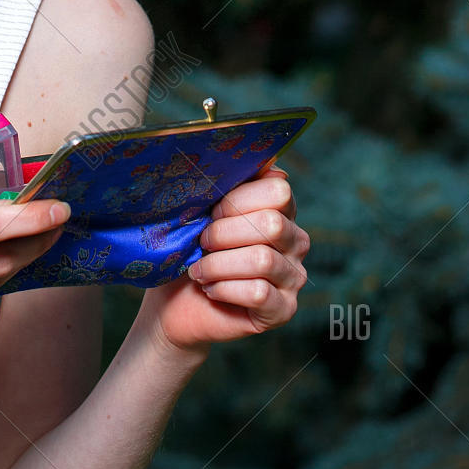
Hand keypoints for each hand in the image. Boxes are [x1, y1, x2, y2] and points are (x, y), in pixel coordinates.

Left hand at [137, 160, 309, 357]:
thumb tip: (268, 158)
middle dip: (223, 233)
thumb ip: (230, 183)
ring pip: (262, 260)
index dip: (237, 200)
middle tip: (200, 243)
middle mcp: (295, 241)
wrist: (173, 303)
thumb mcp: (203, 210)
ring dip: (218, 264)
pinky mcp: (283, 310)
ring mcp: (293, 277)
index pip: (278, 190)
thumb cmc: (189, 250)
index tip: (210, 211)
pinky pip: (259, 293)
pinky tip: (210, 289)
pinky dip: (224, 289)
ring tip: (199, 270)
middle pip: (271, 224)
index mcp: (281, 209)